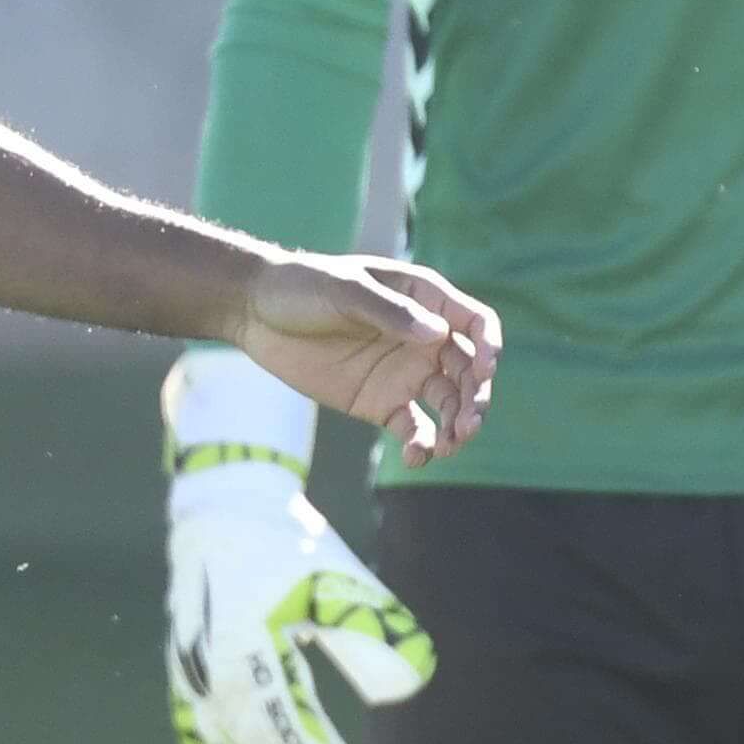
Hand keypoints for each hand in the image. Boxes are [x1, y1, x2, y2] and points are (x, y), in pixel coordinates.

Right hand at [165, 481, 434, 743]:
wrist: (221, 508)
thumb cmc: (287, 544)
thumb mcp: (339, 579)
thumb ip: (372, 633)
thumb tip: (403, 692)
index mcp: (248, 648)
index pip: (290, 731)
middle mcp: (210, 670)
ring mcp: (190, 676)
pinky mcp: (182, 676)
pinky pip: (195, 741)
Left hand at [226, 253, 500, 467]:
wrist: (255, 313)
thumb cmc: (302, 287)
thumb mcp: (343, 291)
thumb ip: (389, 312)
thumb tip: (437, 334)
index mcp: (425, 300)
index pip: (475, 323)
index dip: (488, 345)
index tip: (484, 369)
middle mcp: (424, 338)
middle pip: (469, 371)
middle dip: (476, 398)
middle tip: (466, 423)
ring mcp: (406, 373)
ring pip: (449, 403)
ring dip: (457, 425)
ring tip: (448, 444)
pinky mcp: (383, 403)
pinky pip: (415, 428)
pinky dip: (422, 444)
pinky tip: (416, 456)